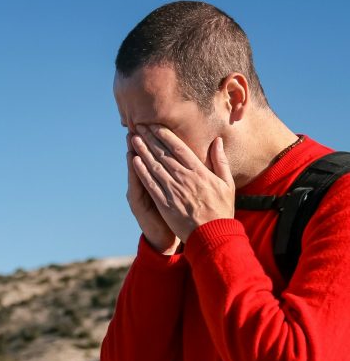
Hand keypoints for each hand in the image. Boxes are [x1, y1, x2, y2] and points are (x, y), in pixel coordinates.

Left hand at [131, 124, 234, 243]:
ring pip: (154, 166)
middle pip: (163, 153)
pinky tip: (134, 161)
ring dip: (142, 151)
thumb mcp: (227, 184)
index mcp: (199, 172)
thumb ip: (220, 161)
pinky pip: (151, 185)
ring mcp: (173, 191)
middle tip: (139, 125)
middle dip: (150, 138)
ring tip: (133, 138)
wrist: (213, 235)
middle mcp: (184, 178)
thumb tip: (217, 141)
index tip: (155, 125)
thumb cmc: (222, 211)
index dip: (165, 135)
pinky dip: (142, 172)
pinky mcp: (165, 204)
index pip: (179, 148)